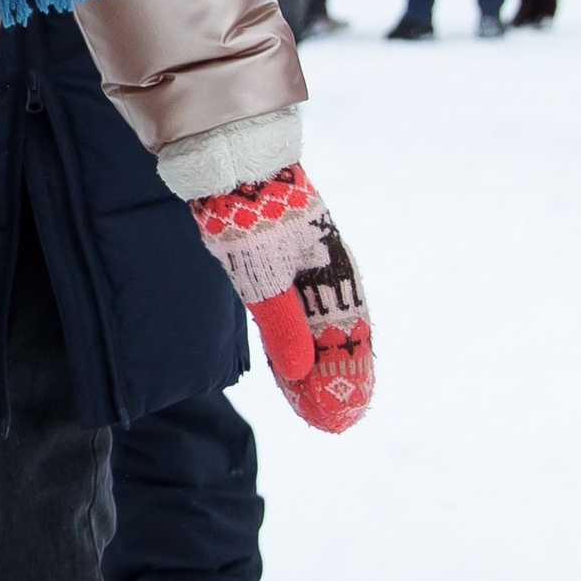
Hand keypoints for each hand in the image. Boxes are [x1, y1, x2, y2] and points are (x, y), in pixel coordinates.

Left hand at [194, 164, 372, 434]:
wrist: (228, 162)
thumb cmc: (249, 215)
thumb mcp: (264, 275)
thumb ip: (283, 323)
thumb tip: (301, 371)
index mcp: (332, 268)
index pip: (352, 331)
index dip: (350, 373)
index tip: (347, 412)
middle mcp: (324, 267)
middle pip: (336, 331)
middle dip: (335, 376)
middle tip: (334, 419)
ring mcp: (301, 263)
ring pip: (315, 323)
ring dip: (315, 362)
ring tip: (314, 400)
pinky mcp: (276, 260)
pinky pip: (294, 310)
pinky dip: (295, 340)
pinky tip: (291, 364)